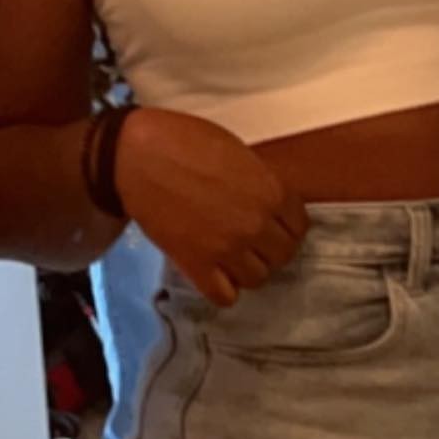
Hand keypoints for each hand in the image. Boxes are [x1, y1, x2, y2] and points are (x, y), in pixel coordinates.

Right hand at [114, 108, 307, 306]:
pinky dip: (223, 289)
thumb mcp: (240, 154)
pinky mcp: (197, 266)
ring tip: (232, 256)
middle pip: (283, 255)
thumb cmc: (187, 142)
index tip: (273, 224)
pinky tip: (215, 273)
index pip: (299, 227)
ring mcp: (228, 249)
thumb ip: (261, 183)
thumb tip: (269, 203)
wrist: (139, 156)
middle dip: (270, 249)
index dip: (286, 226)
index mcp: (272, 192)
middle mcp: (257, 225)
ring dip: (248, 269)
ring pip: (258, 278)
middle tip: (251, 240)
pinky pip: (225, 296)